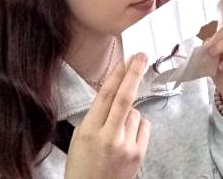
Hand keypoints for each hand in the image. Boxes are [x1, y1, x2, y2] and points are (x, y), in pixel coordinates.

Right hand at [65, 54, 149, 178]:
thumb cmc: (82, 166)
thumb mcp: (79, 138)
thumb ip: (95, 116)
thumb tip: (113, 91)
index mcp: (88, 131)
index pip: (105, 96)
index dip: (116, 75)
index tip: (125, 59)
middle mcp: (108, 137)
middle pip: (125, 98)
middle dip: (134, 74)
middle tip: (141, 56)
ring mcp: (126, 146)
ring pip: (135, 112)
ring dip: (129, 114)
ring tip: (117, 132)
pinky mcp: (139, 154)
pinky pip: (144, 125)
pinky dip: (137, 126)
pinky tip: (127, 138)